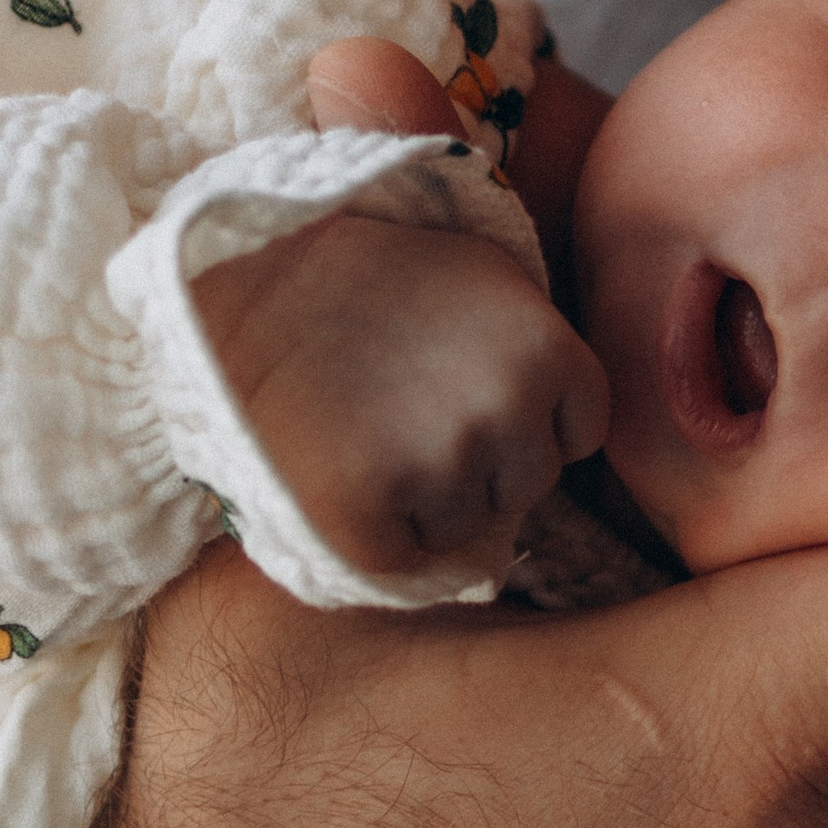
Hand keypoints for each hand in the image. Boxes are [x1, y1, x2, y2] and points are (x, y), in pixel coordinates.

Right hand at [192, 209, 607, 579]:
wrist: (247, 285)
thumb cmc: (368, 271)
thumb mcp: (482, 271)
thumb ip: (538, 338)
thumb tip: (565, 414)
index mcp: (547, 350)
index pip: (581, 431)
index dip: (532, 421)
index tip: (474, 395)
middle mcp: (505, 413)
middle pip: (528, 483)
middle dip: (486, 462)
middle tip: (413, 413)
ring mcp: (438, 470)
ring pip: (466, 524)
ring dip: (430, 499)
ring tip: (374, 433)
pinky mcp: (367, 517)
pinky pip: (400, 556)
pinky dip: (376, 532)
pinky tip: (344, 471)